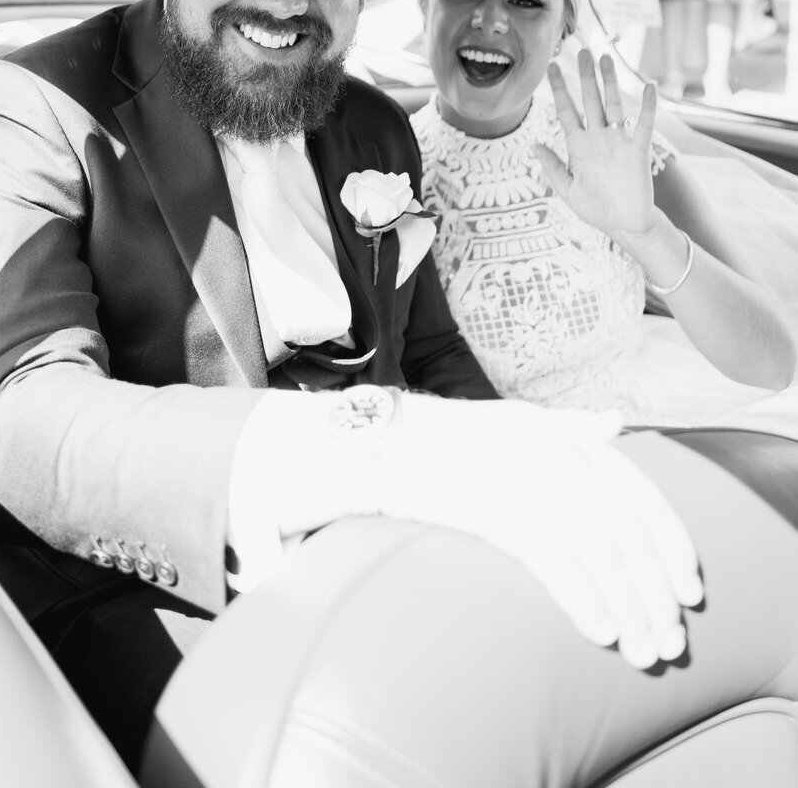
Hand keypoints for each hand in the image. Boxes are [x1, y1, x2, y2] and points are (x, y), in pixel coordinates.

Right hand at [382, 396, 701, 668]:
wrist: (382, 441)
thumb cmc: (453, 440)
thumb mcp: (519, 423)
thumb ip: (572, 428)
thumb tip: (617, 422)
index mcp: (568, 435)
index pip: (642, 495)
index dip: (673, 549)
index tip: (690, 595)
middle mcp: (554, 449)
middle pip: (625, 532)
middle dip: (654, 595)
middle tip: (667, 645)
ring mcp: (522, 473)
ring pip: (596, 550)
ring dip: (626, 608)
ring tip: (639, 650)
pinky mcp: (490, 502)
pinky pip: (552, 557)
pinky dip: (583, 597)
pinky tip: (599, 629)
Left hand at [534, 49, 656, 240]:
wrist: (624, 225)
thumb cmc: (595, 208)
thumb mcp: (568, 190)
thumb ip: (553, 168)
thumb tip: (534, 145)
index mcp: (578, 145)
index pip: (566, 110)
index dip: (559, 89)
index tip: (551, 66)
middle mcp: (598, 137)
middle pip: (590, 100)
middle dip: (585, 76)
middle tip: (582, 51)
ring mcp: (618, 142)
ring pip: (614, 105)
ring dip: (611, 83)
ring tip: (606, 59)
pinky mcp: (638, 151)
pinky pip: (644, 125)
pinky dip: (647, 106)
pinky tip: (648, 86)